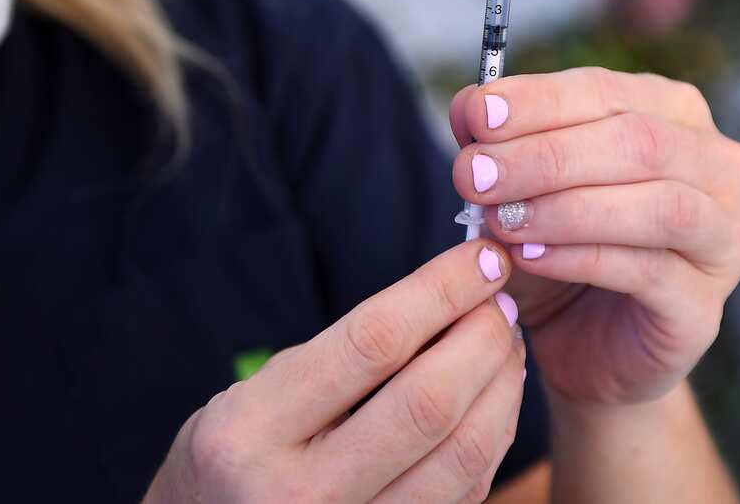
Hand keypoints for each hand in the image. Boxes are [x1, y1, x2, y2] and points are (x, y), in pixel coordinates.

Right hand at [144, 241, 527, 502]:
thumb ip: (338, 358)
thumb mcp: (250, 396)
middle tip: (501, 299)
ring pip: (464, 455)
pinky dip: (494, 433)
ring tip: (505, 341)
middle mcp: (300, 495)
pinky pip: (466, 491)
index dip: (439, 291)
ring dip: (502, 385)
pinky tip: (494, 394)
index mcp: (250, 431)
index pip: (371, 343)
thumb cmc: (234, 457)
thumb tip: (448, 296)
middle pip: (428, 403)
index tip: (479, 258)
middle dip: (482, 336)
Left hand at [448, 67, 739, 407]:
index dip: (540, 100)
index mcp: (676, 115)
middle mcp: (719, 168)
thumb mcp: (518, 188)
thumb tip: (470, 105)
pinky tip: (526, 256)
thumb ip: (499, 142)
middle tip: (474, 173)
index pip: (608, 91)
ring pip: (660, 205)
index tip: (476, 115)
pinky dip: (580, 258)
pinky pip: (649, 272)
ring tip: (498, 219)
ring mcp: (725, 239)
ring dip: (566, 207)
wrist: (582, 348)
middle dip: (546, 155)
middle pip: (640, 141)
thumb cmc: (557, 249)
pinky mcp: (705, 308)